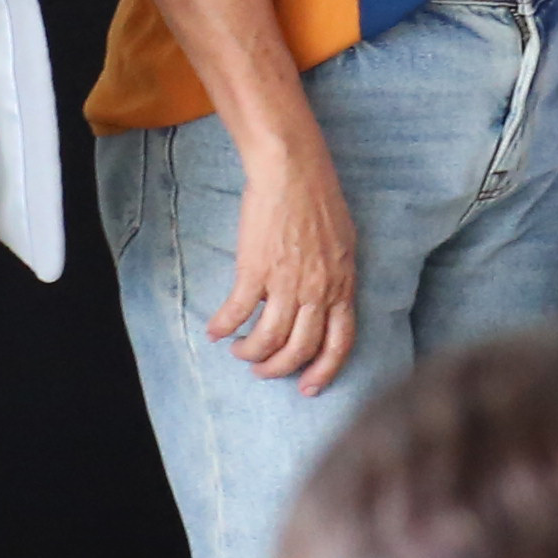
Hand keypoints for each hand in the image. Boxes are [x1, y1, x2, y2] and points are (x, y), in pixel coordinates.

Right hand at [206, 127, 363, 392]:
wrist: (293, 169)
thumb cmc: (320, 198)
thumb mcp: (343, 244)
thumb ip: (336, 278)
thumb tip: (327, 301)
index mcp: (342, 285)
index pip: (340, 343)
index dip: (324, 372)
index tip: (309, 388)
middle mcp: (317, 291)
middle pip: (300, 349)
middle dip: (279, 369)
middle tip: (263, 371)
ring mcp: (286, 283)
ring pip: (268, 340)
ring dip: (250, 353)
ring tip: (240, 351)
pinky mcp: (255, 270)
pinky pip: (237, 312)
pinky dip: (223, 327)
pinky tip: (214, 332)